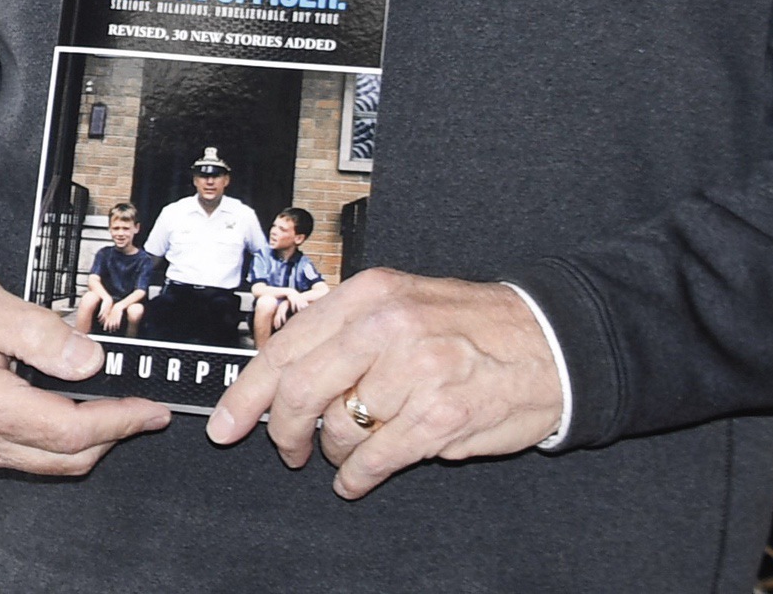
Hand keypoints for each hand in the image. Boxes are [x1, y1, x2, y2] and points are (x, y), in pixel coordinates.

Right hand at [0, 269, 169, 478]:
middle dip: (112, 435)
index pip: (69, 431)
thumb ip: (37, 331)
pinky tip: (59, 401)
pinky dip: (50, 437)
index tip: (152, 409)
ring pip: (42, 462)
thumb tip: (89, 360)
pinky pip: (17, 457)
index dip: (120, 421)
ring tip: (107, 397)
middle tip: (142, 407)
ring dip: (82, 437)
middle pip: (63, 458)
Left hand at [206, 269, 561, 498]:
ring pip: (337, 430)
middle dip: (281, 431)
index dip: (247, 391)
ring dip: (334, 453)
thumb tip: (280, 376)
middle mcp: (388, 325)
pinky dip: (358, 478)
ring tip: (350, 451)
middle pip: (298, 390)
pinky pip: (374, 461)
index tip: (224, 424)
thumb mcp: (402, 303)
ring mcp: (416, 370)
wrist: (547, 342)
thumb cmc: (468, 326)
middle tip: (288, 450)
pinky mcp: (441, 415)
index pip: (287, 345)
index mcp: (371, 293)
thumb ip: (345, 332)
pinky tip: (360, 477)